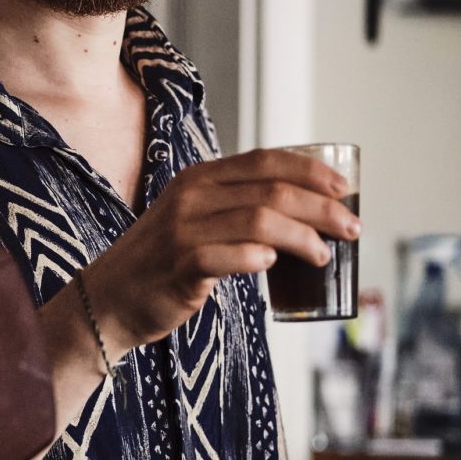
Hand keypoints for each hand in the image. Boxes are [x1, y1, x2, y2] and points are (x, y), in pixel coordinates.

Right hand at [83, 148, 359, 351]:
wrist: (109, 299)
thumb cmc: (163, 262)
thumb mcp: (195, 218)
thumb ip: (236, 207)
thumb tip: (305, 212)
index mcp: (199, 178)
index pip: (265, 160)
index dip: (310, 170)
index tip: (344, 188)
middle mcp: (190, 196)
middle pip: (271, 191)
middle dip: (322, 209)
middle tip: (351, 229)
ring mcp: (182, 230)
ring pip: (259, 222)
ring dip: (302, 238)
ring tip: (323, 255)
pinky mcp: (178, 266)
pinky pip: (227, 257)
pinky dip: (257, 258)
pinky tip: (273, 266)